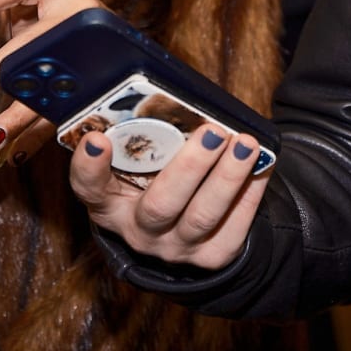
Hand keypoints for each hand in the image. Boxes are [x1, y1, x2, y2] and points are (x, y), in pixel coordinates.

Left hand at [0, 0, 101, 162]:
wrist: (98, 31)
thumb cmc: (46, 8)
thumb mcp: (14, 4)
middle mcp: (75, 10)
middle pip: (36, 41)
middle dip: (3, 70)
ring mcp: (87, 49)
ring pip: (52, 81)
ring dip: (21, 113)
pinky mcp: (91, 80)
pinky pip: (64, 108)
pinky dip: (37, 134)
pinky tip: (17, 152)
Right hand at [69, 122, 270, 269]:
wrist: (183, 230)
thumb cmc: (155, 177)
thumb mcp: (137, 164)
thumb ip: (144, 137)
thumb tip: (172, 93)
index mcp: (109, 203)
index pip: (89, 188)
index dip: (89, 166)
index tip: (97, 138)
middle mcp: (137, 230)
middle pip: (160, 205)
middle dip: (190, 167)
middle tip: (213, 132)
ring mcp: (174, 248)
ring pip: (201, 217)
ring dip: (227, 177)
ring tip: (245, 143)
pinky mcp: (210, 257)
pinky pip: (233, 229)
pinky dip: (249, 195)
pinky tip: (261, 166)